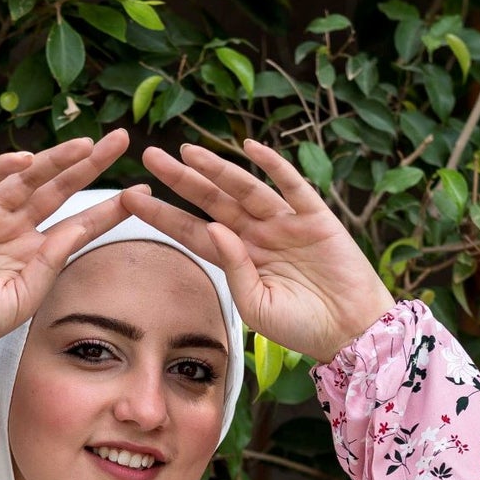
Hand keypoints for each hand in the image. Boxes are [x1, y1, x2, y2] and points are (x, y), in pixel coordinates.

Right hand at [0, 130, 130, 363]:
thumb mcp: (24, 298)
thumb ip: (50, 263)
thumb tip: (76, 232)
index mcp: (35, 251)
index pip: (79, 222)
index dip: (109, 208)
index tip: (141, 192)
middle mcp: (15, 225)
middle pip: (59, 188)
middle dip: (89, 164)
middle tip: (121, 140)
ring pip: (28, 178)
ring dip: (55, 159)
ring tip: (85, 145)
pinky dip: (2, 168)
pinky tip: (26, 158)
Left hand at [118, 138, 392, 363]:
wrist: (349, 332)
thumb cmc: (300, 327)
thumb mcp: (254, 306)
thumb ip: (232, 269)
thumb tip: (213, 227)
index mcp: (238, 259)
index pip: (191, 231)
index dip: (162, 214)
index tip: (131, 199)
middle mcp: (256, 235)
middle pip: (211, 200)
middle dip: (181, 180)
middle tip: (150, 157)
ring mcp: (284, 222)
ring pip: (243, 188)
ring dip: (217, 168)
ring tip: (188, 151)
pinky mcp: (314, 216)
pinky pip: (290, 185)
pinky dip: (272, 165)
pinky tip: (249, 148)